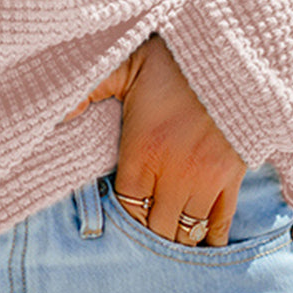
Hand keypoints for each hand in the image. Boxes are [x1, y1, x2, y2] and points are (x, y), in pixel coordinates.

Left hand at [63, 34, 246, 245]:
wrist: (232, 50)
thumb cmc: (174, 58)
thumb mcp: (124, 65)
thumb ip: (89, 90)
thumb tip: (58, 114)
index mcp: (142, 152)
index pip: (127, 208)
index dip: (122, 217)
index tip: (120, 212)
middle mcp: (174, 173)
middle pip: (157, 227)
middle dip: (148, 232)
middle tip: (143, 228)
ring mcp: (207, 178)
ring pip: (187, 231)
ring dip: (176, 237)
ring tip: (167, 237)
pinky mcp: (234, 175)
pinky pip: (222, 220)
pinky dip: (211, 236)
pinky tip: (203, 242)